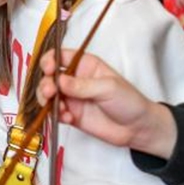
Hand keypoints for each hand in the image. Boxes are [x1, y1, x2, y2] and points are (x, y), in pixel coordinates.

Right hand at [36, 49, 177, 158]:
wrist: (138, 129)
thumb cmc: (129, 101)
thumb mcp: (108, 88)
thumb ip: (82, 85)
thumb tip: (58, 81)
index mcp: (85, 65)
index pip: (60, 56)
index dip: (49, 60)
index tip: (48, 70)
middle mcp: (75, 80)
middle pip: (49, 76)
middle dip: (45, 84)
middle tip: (50, 93)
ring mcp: (72, 98)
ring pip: (48, 95)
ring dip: (47, 100)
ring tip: (58, 108)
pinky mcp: (70, 114)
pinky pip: (54, 113)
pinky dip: (56, 115)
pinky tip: (68, 118)